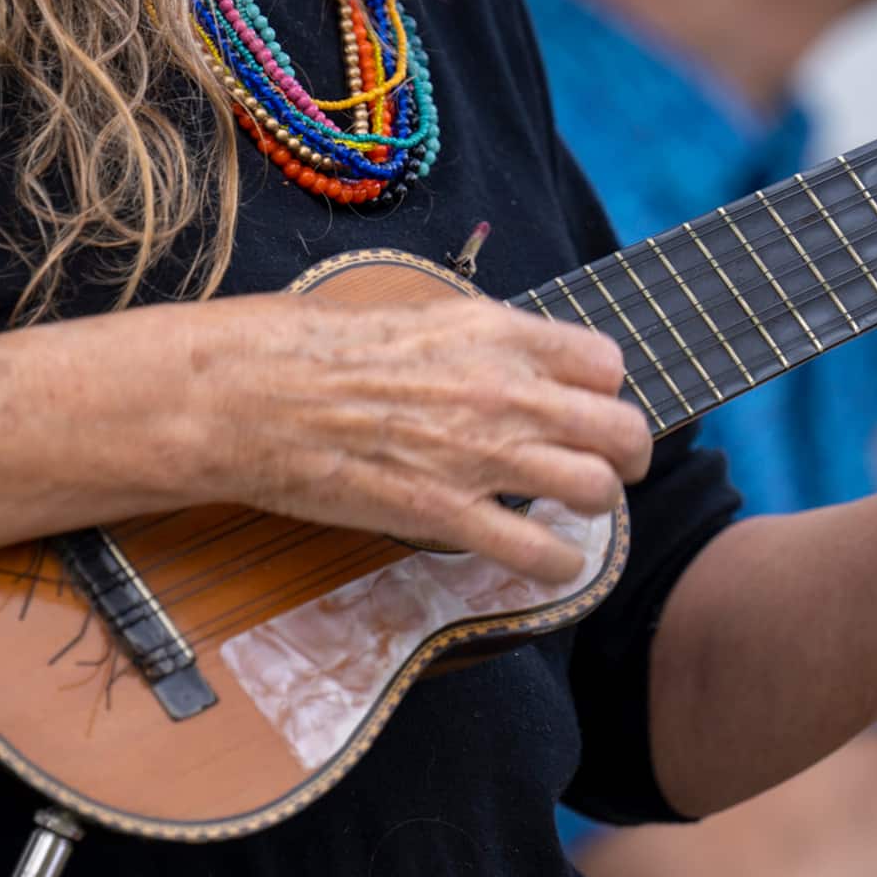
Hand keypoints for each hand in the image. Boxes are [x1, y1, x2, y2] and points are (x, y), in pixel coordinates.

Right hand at [175, 295, 652, 582]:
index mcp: (496, 331)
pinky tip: (550, 561)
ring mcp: (480, 455)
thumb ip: (477, 337)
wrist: (249, 394)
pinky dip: (558, 564)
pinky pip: (540, 552)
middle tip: (613, 467)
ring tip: (577, 512)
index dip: (605, 391)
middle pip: (620, 429)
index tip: (590, 407)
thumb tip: (507, 354)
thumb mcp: (414, 313)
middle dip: (627, 454)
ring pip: (596, 490)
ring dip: (597, 506)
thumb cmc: (312, 346)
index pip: (605, 361)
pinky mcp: (446, 514)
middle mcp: (505, 390)